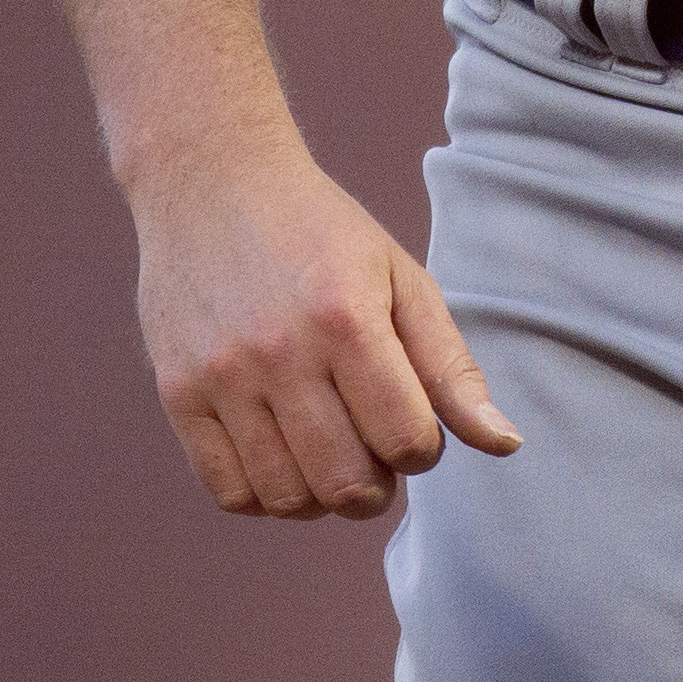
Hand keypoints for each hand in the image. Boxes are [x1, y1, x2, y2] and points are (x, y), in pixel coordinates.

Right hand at [127, 133, 517, 518]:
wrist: (212, 182)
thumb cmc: (323, 233)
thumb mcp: (402, 280)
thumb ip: (452, 368)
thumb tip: (505, 444)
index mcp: (347, 319)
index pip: (407, 443)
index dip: (423, 451)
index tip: (412, 424)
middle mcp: (280, 352)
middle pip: (346, 484)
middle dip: (378, 486)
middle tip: (374, 452)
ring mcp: (221, 376)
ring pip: (286, 499)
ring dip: (322, 496)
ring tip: (329, 454)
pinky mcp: (177, 392)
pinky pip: (228, 492)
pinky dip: (264, 496)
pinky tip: (281, 456)